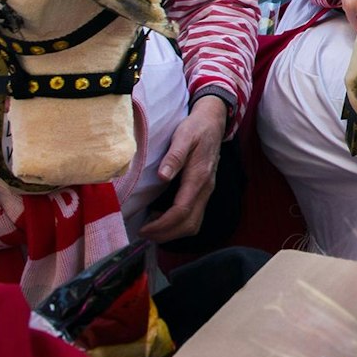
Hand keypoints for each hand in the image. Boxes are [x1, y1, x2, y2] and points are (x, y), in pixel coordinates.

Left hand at [139, 95, 226, 242]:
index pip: (182, 210)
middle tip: (143, 233)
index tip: (144, 228)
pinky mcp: (204, 191)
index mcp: (199, 176)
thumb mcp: (183, 136)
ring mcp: (206, 191)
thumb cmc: (196, 128)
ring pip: (194, 224)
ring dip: (172, 232)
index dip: (162, 224)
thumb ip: (174, 156)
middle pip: (190, 224)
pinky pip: (194, 217)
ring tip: (150, 229)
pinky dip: (178, 225)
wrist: (213, 122)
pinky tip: (161, 218)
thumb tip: (162, 177)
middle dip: (166, 234)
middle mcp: (205, 188)